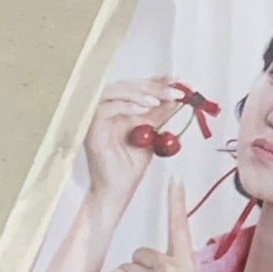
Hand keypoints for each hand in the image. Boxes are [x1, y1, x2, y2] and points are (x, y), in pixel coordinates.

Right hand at [84, 77, 182, 202]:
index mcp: (121, 109)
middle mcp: (108, 110)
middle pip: (128, 84)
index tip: (180, 81)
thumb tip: (177, 97)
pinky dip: (125, 106)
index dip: (159, 80)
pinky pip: (104, 110)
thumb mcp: (154, 135)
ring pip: (113, 91)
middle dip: (154, 86)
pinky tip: (144, 110)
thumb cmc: (130, 166)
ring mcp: (97, 119)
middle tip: (176, 91)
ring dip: (139, 93)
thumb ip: (161, 115)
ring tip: (159, 101)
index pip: (139, 85)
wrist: (118, 191)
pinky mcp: (92, 130)